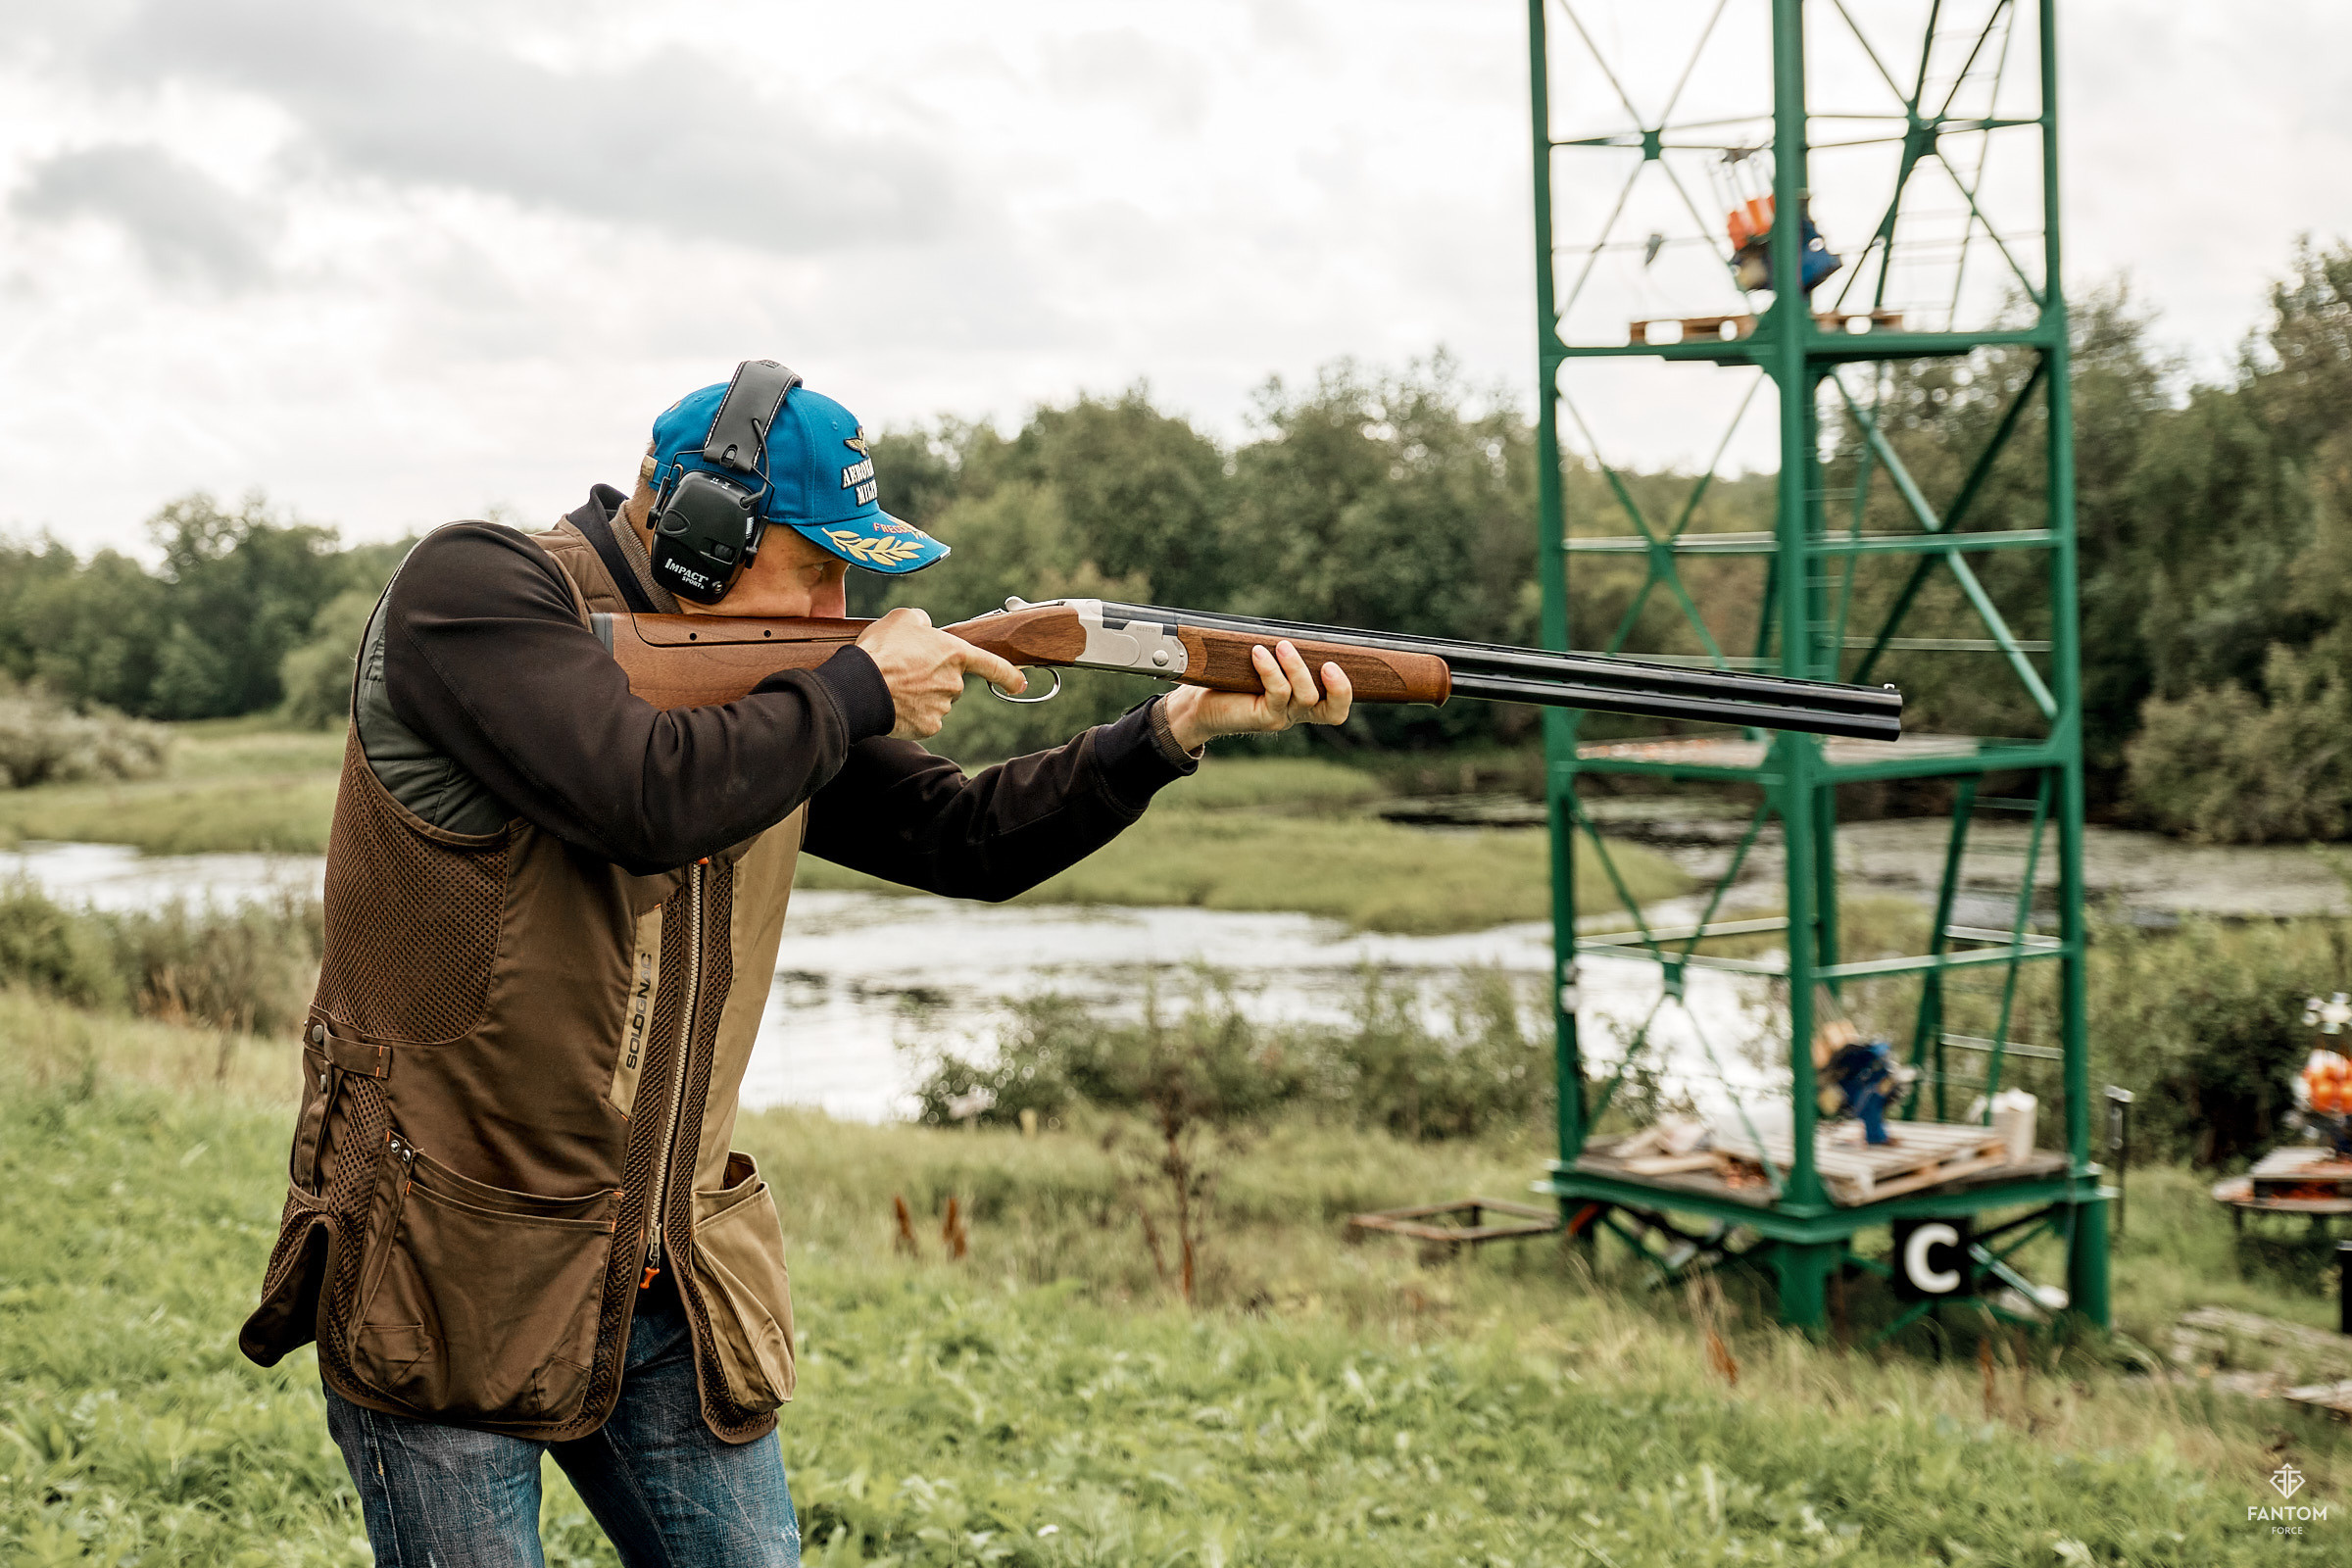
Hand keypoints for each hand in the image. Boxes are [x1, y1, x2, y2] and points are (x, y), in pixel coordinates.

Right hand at [854, 607, 1026, 738]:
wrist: (861, 685)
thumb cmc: (883, 649)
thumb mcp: (904, 618)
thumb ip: (923, 622)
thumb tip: (926, 630)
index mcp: (956, 654)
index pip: (993, 664)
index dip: (1009, 675)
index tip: (1020, 684)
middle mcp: (955, 683)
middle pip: (952, 681)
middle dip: (935, 676)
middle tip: (907, 668)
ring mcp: (943, 707)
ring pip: (937, 700)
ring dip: (922, 694)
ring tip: (895, 683)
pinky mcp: (928, 726)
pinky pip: (925, 718)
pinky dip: (913, 713)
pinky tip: (896, 702)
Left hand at [1162, 640, 1353, 750]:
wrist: (1202, 703)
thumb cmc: (1235, 680)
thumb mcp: (1265, 665)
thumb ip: (1283, 656)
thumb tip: (1293, 631)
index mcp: (1304, 703)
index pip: (1337, 707)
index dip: (1345, 691)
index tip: (1336, 662)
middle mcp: (1298, 714)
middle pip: (1334, 712)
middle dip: (1338, 688)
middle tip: (1328, 664)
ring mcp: (1282, 718)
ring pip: (1305, 696)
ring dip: (1296, 667)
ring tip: (1283, 645)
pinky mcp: (1265, 718)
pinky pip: (1277, 692)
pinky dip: (1271, 669)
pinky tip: (1258, 653)